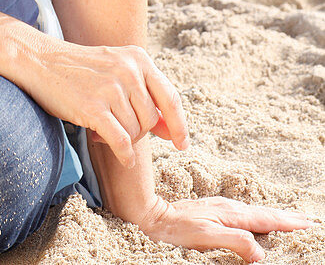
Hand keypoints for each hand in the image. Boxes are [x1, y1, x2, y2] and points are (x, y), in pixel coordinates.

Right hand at [18, 38, 188, 167]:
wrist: (39, 59)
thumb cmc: (78, 68)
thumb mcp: (115, 68)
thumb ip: (143, 94)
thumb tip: (170, 131)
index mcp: (138, 58)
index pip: (170, 98)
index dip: (179, 125)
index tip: (182, 144)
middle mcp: (129, 70)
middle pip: (150, 120)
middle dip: (137, 131)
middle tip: (114, 127)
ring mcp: (111, 88)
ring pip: (135, 132)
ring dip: (122, 138)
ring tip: (101, 128)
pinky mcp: (94, 108)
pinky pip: (122, 142)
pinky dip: (124, 154)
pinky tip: (123, 158)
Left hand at [136, 194, 313, 262]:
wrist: (154, 217)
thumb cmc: (178, 230)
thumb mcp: (207, 238)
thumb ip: (235, 241)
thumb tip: (259, 252)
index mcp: (230, 214)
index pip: (264, 219)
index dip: (286, 222)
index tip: (306, 223)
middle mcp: (227, 208)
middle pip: (262, 213)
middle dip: (284, 216)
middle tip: (305, 219)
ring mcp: (218, 207)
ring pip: (252, 211)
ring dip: (271, 215)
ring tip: (286, 218)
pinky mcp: (211, 210)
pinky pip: (241, 212)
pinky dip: (255, 215)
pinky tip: (253, 218)